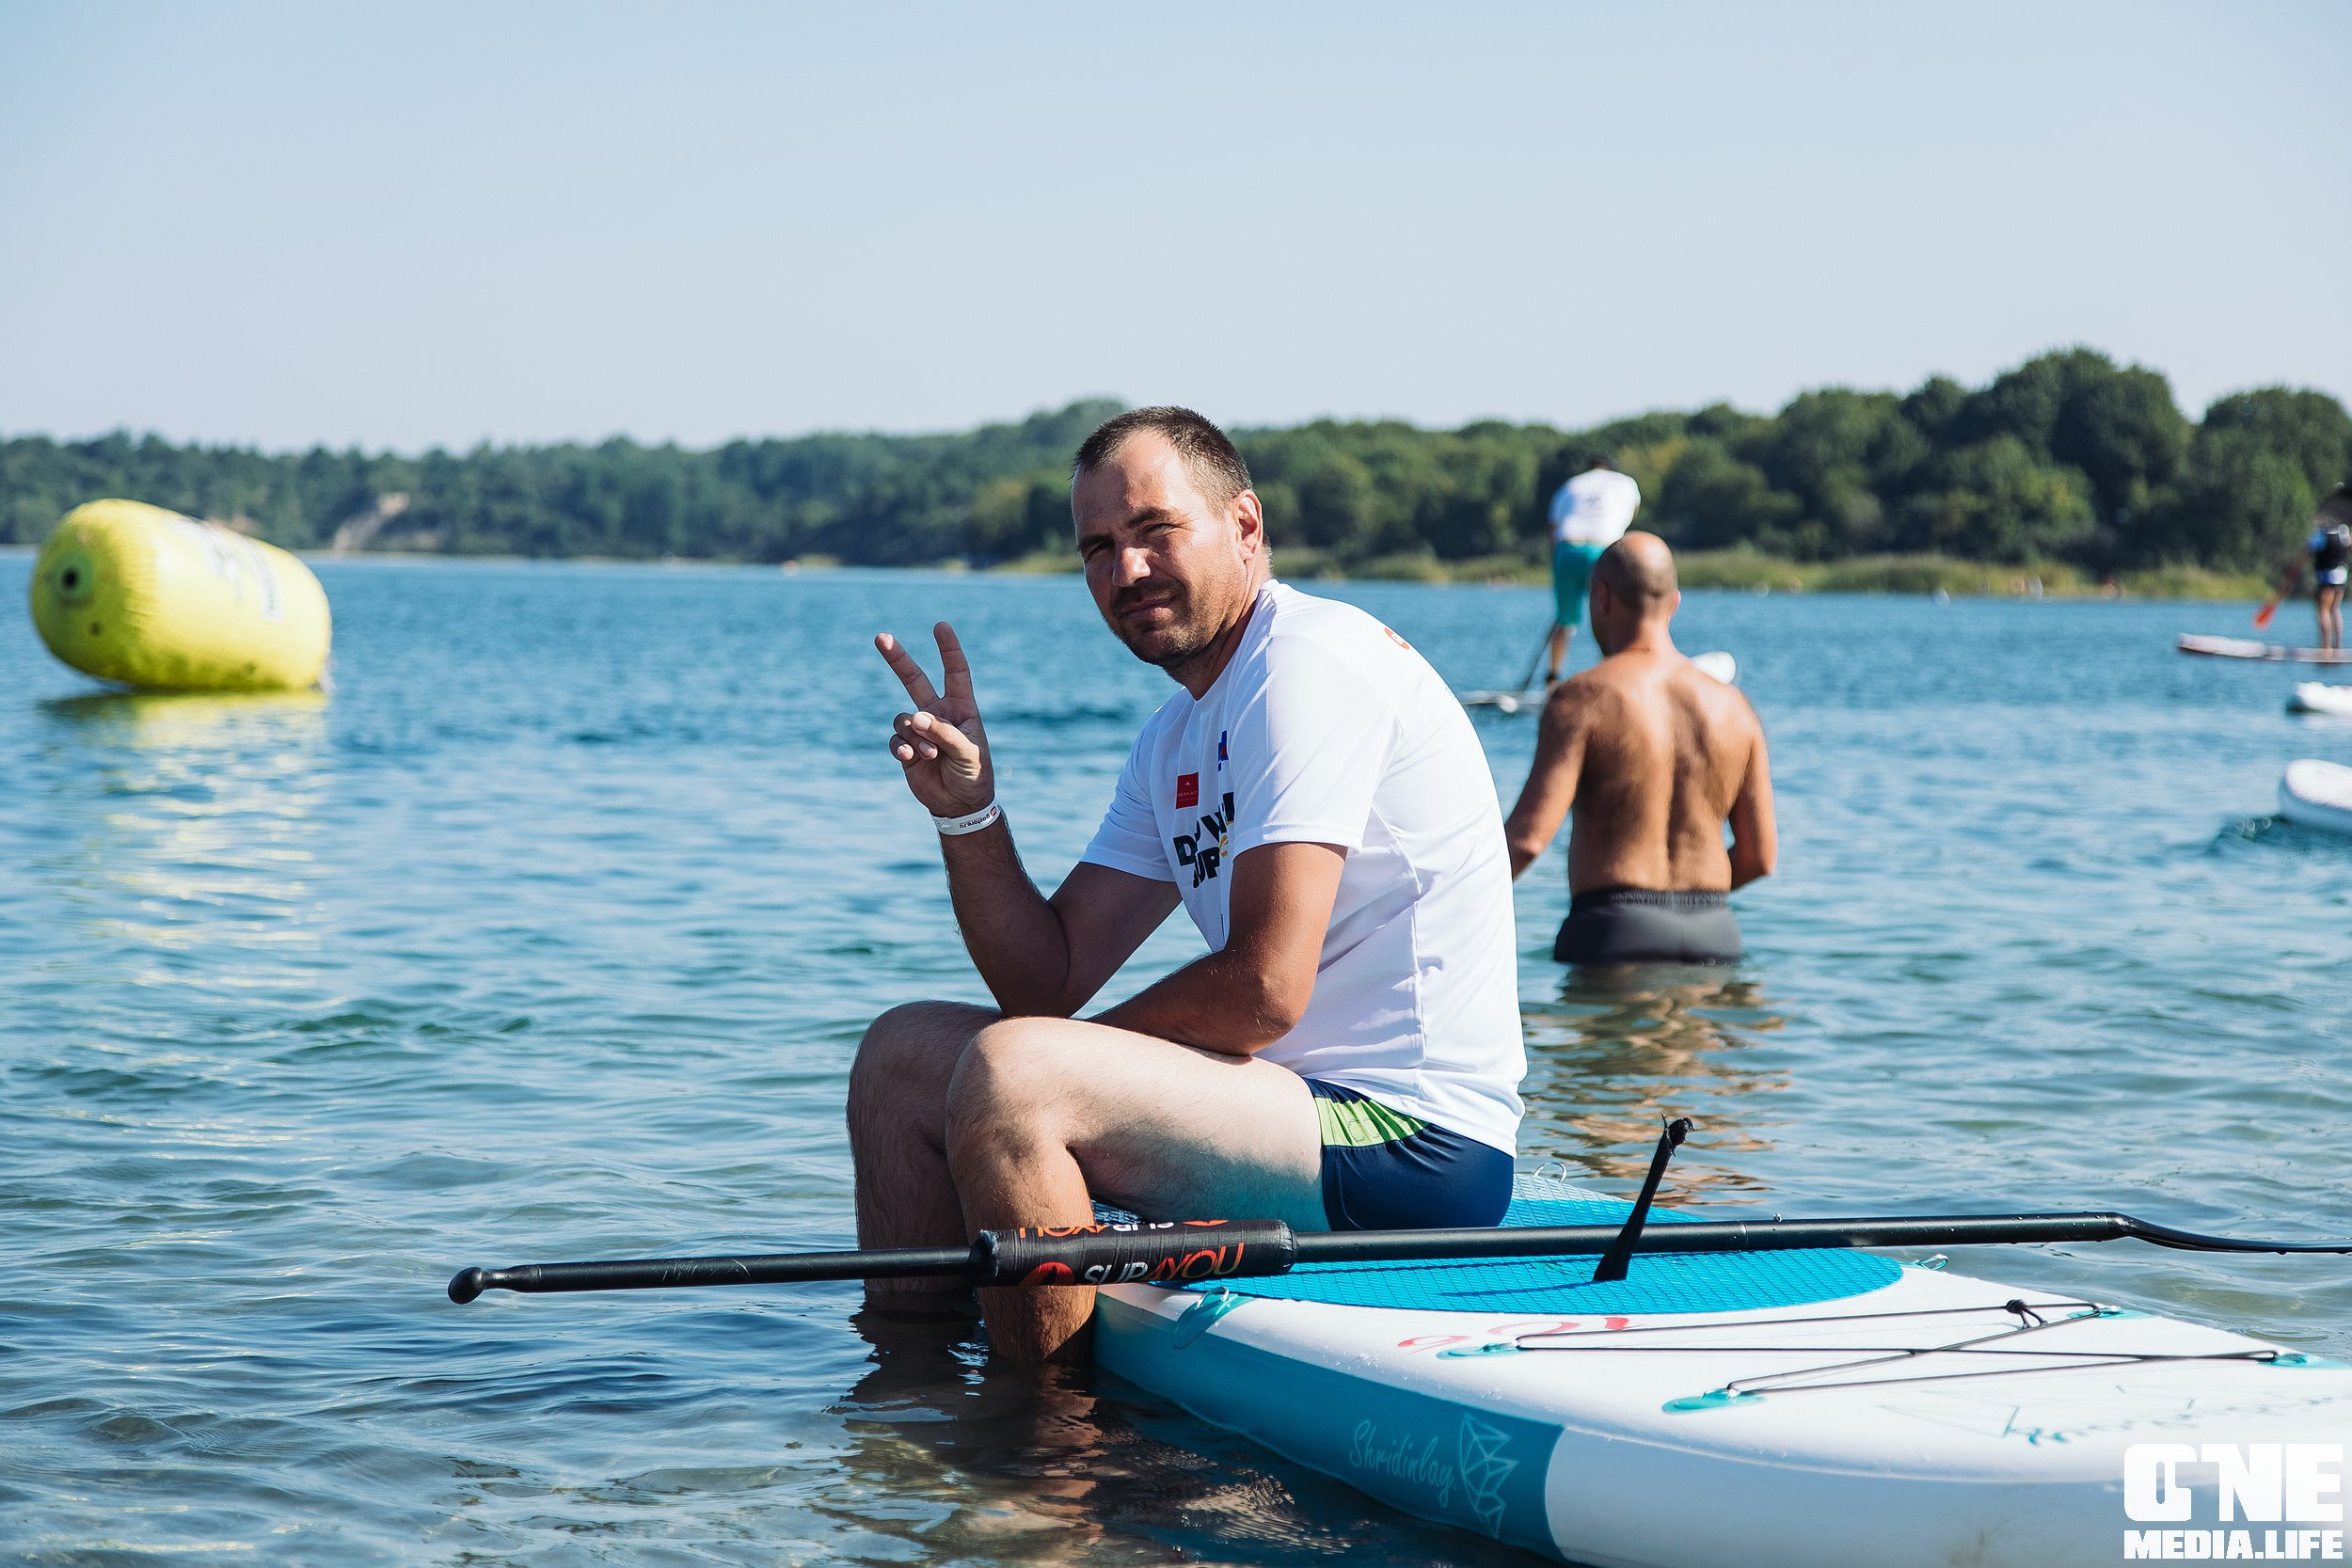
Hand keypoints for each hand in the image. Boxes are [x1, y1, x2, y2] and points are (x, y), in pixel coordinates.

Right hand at [875, 622, 993, 817]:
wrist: (959, 803)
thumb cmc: (974, 774)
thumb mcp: (968, 752)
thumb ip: (944, 733)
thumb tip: (916, 717)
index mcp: (960, 707)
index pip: (955, 672)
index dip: (948, 649)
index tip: (940, 626)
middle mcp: (937, 713)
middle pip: (913, 679)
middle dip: (897, 659)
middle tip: (880, 637)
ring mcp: (919, 730)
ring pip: (902, 718)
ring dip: (912, 735)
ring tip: (929, 754)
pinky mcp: (905, 748)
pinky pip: (895, 739)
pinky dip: (900, 746)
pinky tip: (910, 757)